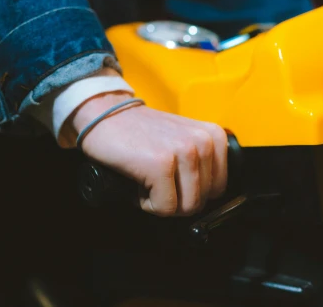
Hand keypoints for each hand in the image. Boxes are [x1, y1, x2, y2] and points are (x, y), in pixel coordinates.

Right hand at [71, 92, 227, 216]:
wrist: (105, 115)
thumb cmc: (140, 133)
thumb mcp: (183, 140)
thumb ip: (201, 162)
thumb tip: (207, 198)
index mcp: (214, 136)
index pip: (218, 189)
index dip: (190, 191)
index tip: (172, 176)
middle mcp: (204, 142)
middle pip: (201, 201)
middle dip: (175, 198)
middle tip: (156, 177)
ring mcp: (184, 152)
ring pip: (186, 208)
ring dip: (161, 201)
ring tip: (148, 178)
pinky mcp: (162, 165)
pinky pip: (165, 208)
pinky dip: (146, 203)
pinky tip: (138, 182)